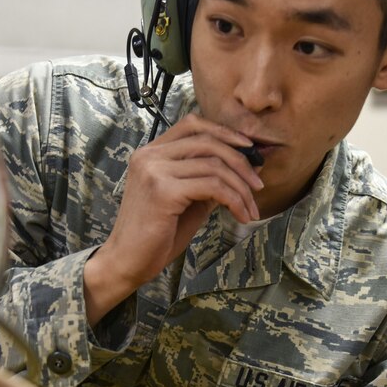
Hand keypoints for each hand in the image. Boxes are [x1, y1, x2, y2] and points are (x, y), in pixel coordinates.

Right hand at [83, 114, 262, 324]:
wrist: (128, 261)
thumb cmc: (156, 234)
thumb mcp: (187, 199)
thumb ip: (209, 179)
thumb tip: (247, 166)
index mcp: (151, 152)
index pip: (192, 125)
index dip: (225, 132)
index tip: (249, 150)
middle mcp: (149, 155)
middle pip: (207, 141)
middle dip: (241, 161)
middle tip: (258, 185)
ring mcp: (154, 171)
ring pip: (214, 165)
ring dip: (241, 188)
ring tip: (251, 208)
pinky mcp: (163, 191)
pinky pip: (212, 187)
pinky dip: (234, 200)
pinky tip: (241, 216)